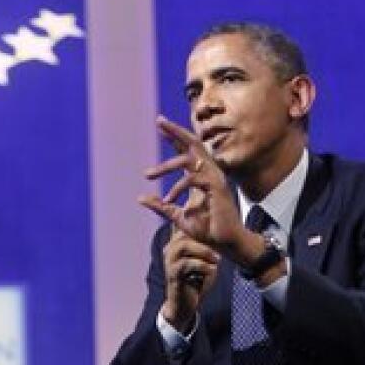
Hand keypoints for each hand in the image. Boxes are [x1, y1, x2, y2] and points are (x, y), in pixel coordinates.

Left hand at [139, 116, 253, 261]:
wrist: (225, 243)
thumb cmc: (207, 229)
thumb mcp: (177, 216)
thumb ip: (161, 206)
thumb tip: (140, 198)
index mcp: (200, 176)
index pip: (187, 150)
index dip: (174, 136)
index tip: (160, 123)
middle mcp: (209, 172)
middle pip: (193, 143)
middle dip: (175, 131)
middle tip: (158, 121)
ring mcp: (215, 178)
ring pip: (190, 160)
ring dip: (166, 166)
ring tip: (146, 174)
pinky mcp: (217, 187)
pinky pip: (194, 179)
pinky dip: (178, 187)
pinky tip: (168, 199)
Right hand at [161, 228, 219, 332]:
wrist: (185, 304)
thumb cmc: (196, 281)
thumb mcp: (205, 260)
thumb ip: (207, 246)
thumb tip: (220, 232)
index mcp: (177, 243)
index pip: (185, 224)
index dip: (200, 225)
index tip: (217, 234)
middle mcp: (170, 249)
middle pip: (184, 232)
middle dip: (205, 239)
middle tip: (219, 249)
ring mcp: (169, 261)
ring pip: (184, 246)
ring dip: (204, 251)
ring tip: (216, 260)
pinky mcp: (172, 274)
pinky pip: (186, 264)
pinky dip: (202, 266)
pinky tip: (212, 270)